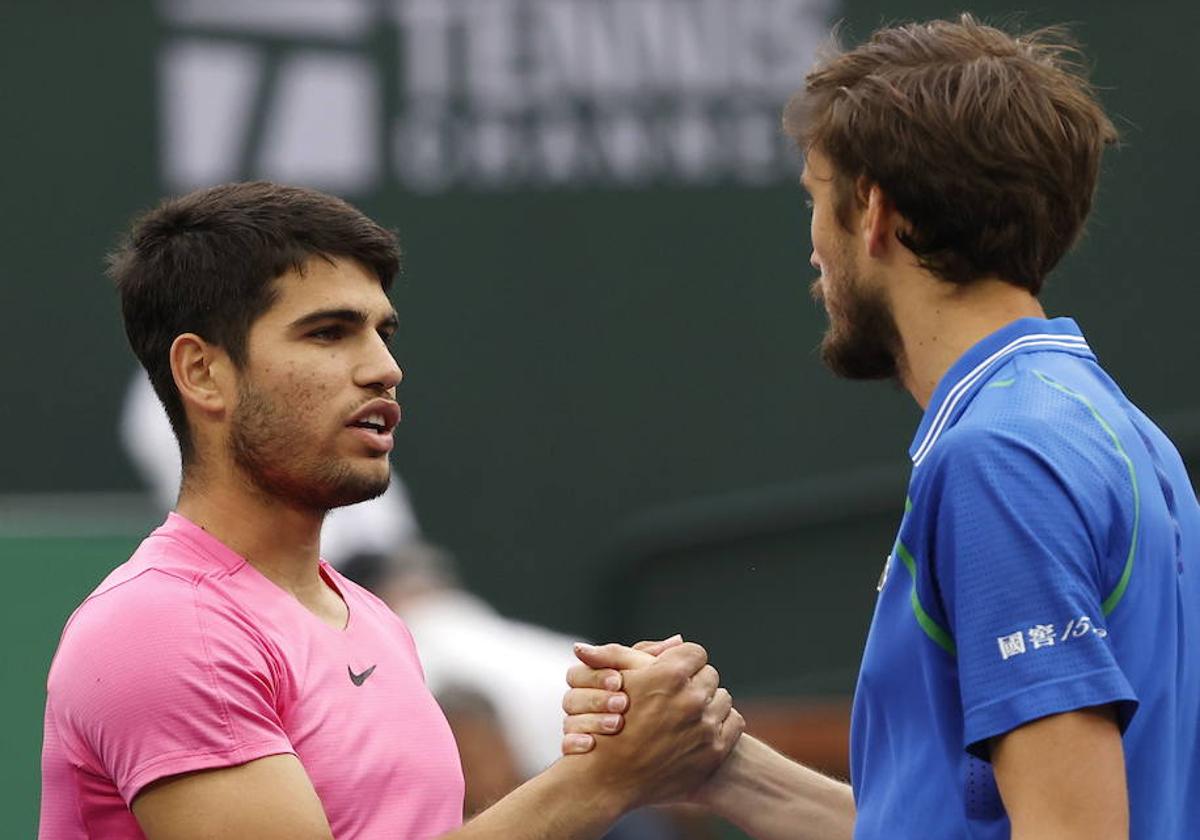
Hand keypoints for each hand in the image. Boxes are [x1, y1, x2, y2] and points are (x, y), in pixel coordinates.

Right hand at [559, 639, 743, 807]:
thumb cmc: (607, 722)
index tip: (671, 675)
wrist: (608, 778)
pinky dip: (720, 724)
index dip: (682, 662)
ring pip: (723, 698)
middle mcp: (691, 699)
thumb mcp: (617, 678)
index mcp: (670, 675)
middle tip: (676, 697)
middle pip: (710, 675)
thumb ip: (644, 651)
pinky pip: (734, 722)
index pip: (696, 652)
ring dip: (707, 703)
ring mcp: (705, 727)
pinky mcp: (715, 751)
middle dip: (694, 682)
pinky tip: (699, 729)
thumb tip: (678, 638)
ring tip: (686, 714)